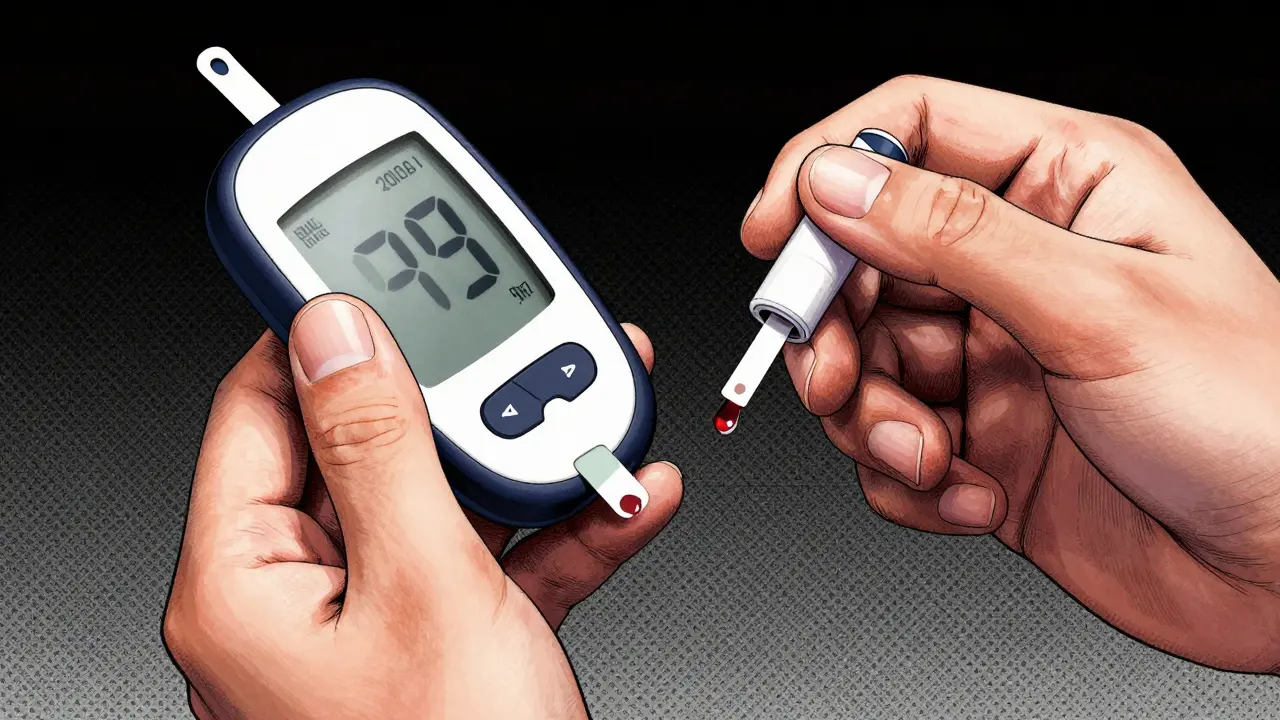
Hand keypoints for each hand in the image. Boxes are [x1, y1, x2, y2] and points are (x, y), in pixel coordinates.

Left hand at [162, 295, 682, 717]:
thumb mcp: (426, 593)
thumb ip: (384, 453)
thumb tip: (340, 333)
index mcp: (246, 582)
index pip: (263, 402)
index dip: (320, 321)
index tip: (372, 259)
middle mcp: (299, 599)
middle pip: (371, 442)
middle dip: (463, 390)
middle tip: (518, 340)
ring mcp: (376, 626)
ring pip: (447, 497)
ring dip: (528, 454)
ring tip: (593, 409)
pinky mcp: (445, 649)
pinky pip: (498, 560)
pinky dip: (561, 527)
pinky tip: (622, 496)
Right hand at [741, 75, 1279, 673]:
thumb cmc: (1257, 419)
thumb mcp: (1095, 305)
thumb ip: (951, 235)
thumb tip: (836, 183)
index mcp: (1065, 186)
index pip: (910, 129)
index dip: (827, 171)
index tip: (774, 235)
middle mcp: (1020, 264)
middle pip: (863, 257)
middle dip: (837, 326)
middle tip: (839, 375)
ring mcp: (996, 356)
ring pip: (864, 360)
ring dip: (873, 419)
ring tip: (930, 455)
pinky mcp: (981, 441)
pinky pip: (888, 444)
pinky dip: (907, 478)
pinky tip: (971, 495)